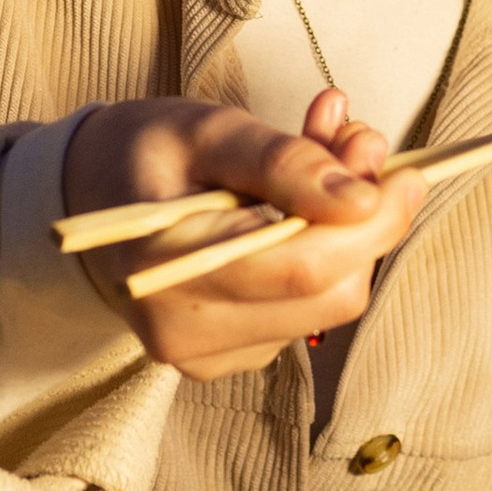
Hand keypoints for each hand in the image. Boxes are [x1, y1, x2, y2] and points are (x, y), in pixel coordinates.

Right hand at [62, 88, 422, 383]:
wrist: (85, 204)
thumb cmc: (142, 154)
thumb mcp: (207, 130)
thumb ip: (284, 160)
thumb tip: (364, 196)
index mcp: (167, 268)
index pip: (305, 266)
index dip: (375, 220)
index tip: (406, 171)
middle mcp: (185, 330)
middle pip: (329, 293)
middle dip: (364, 221)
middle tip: (359, 148)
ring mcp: (203, 355)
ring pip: (326, 307)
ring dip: (344, 237)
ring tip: (318, 169)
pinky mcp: (220, 360)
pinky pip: (301, 317)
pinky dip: (316, 261)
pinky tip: (292, 215)